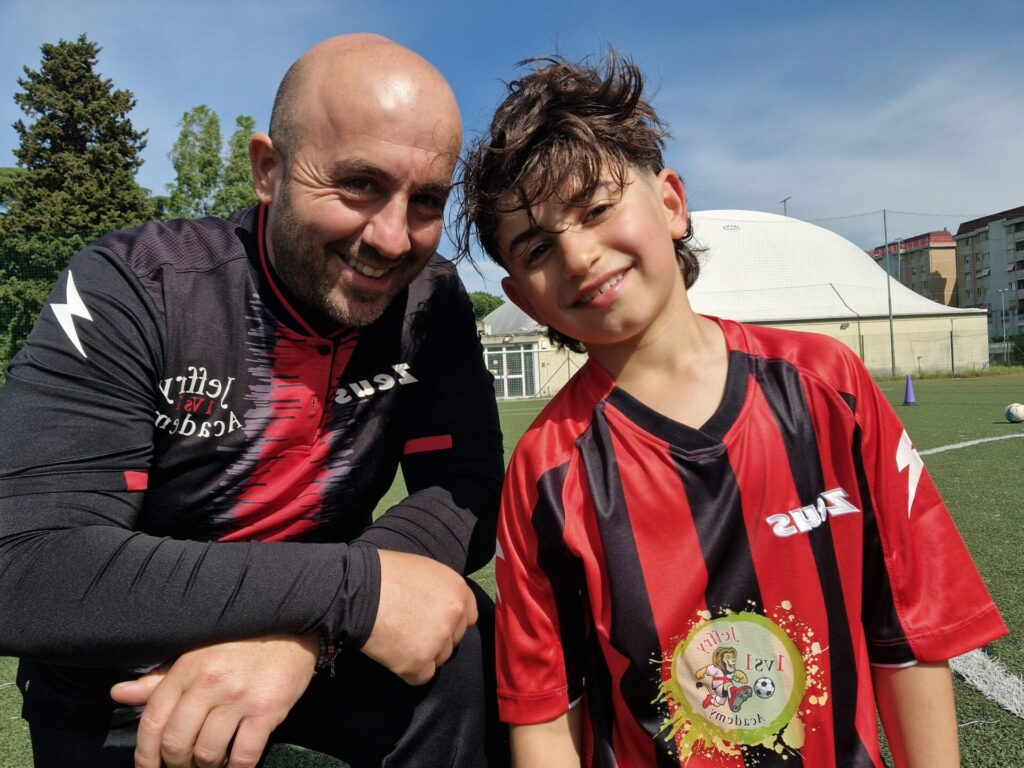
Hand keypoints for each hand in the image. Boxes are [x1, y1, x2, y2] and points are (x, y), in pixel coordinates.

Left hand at [110, 634, 317, 767]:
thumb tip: (118, 693)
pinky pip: (244, 756)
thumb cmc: (240, 643)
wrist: (291, 628)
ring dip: (207, 766)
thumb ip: (159, 678)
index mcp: (187, 669)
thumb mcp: (196, 654)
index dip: (144, 755)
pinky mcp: (267, 711)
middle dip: (176, 764)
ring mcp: (239, 698)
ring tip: (212, 761)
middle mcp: (209, 683)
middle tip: (185, 766)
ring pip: (207, 754)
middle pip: (176, 744)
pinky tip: (235, 765)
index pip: (152, 721)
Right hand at [361, 549, 476, 684]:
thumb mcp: (425, 571)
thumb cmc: (385, 574)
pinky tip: (394, 655)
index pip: (468, 617)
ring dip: (423, 654)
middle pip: (454, 639)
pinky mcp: (419, 662)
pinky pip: (422, 676)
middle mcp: (455, 615)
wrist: (357, 590)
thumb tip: (442, 607)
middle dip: (437, 638)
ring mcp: (438, 640)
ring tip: (398, 640)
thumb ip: (441, 591)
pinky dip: (409, 670)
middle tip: (411, 630)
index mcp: (458, 590)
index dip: (451, 621)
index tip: (433, 621)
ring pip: (439, 658)